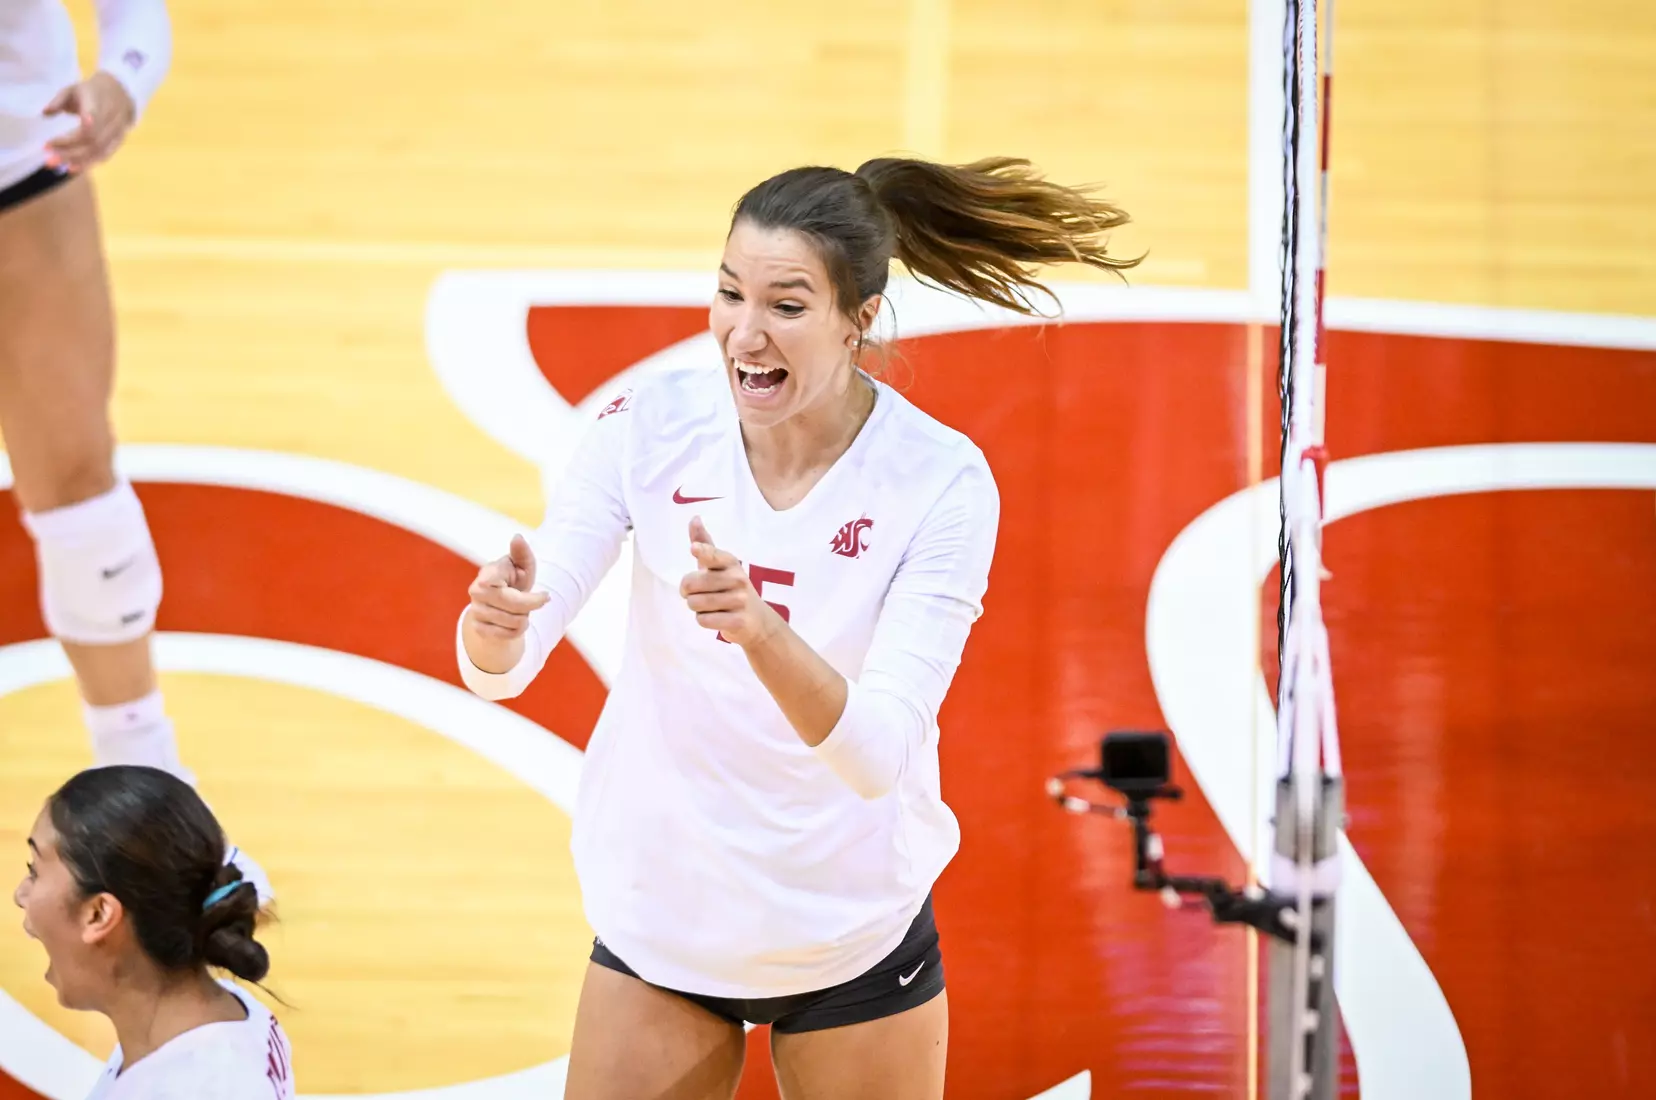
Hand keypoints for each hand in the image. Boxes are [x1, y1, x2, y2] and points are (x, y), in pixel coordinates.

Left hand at [42, 72, 136, 172]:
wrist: (121, 93)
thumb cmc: (91, 91)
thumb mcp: (72, 89)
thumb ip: (58, 101)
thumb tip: (45, 114)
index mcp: (98, 104)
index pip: (93, 119)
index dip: (79, 130)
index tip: (56, 139)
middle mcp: (110, 120)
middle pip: (91, 141)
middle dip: (68, 151)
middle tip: (48, 158)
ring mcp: (117, 132)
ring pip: (98, 151)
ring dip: (77, 160)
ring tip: (57, 165)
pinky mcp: (119, 141)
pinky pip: (105, 155)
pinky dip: (89, 163)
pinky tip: (73, 167)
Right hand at [463, 535, 548, 670]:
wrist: (499, 606)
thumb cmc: (514, 581)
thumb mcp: (523, 567)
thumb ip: (522, 553)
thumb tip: (517, 537)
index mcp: (488, 573)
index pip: (497, 582)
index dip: (523, 594)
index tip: (545, 596)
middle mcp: (477, 591)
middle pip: (516, 606)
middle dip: (532, 605)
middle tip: (537, 600)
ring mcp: (476, 611)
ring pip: (516, 623)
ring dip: (524, 618)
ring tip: (519, 610)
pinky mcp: (479, 629)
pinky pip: (510, 635)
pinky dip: (517, 630)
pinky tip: (512, 622)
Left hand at [680, 517, 781, 648]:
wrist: (757, 620)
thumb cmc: (730, 587)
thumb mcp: (719, 565)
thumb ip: (705, 543)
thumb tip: (694, 517)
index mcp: (730, 562)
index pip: (713, 555)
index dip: (702, 551)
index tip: (694, 548)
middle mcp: (737, 579)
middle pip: (691, 584)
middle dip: (687, 592)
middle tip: (700, 594)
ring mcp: (740, 600)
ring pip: (694, 603)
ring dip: (696, 608)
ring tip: (712, 606)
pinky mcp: (738, 620)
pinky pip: (703, 620)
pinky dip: (704, 620)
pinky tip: (717, 618)